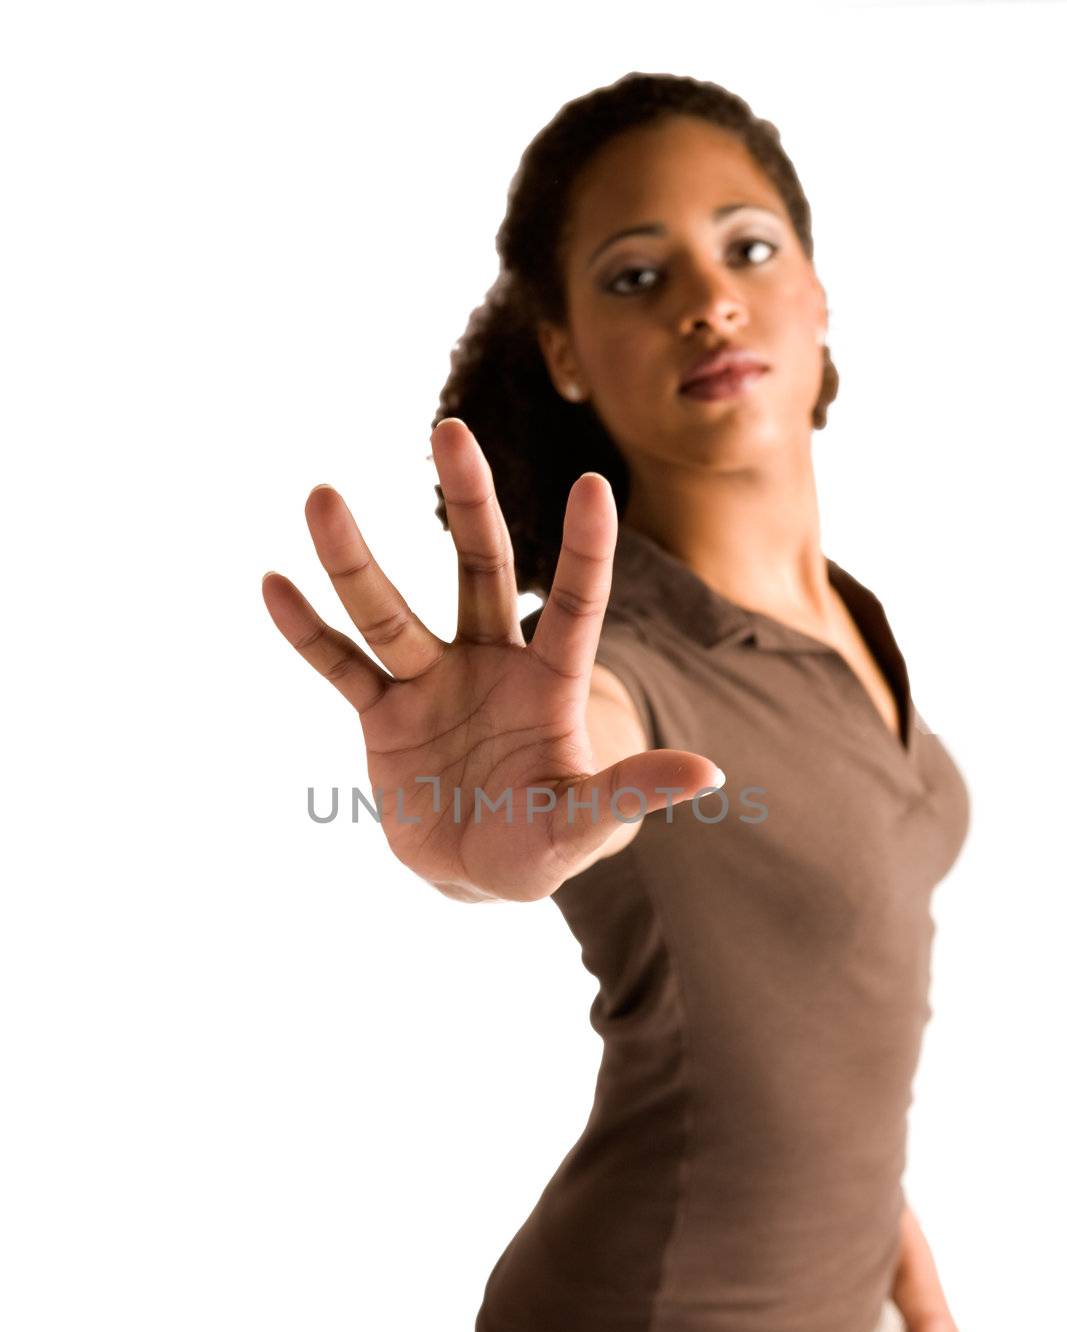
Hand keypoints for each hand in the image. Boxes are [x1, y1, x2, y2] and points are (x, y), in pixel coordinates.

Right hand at [261, 417, 723, 901]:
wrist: (476, 869)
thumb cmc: (544, 844)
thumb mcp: (586, 823)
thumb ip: (632, 793)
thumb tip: (709, 776)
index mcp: (551, 683)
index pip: (574, 605)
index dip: (584, 550)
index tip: (592, 483)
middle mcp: (491, 663)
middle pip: (481, 571)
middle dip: (469, 504)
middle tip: (449, 429)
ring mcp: (433, 682)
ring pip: (392, 611)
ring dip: (355, 561)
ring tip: (321, 497)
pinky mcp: (384, 714)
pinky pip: (341, 666)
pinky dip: (308, 632)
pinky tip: (274, 586)